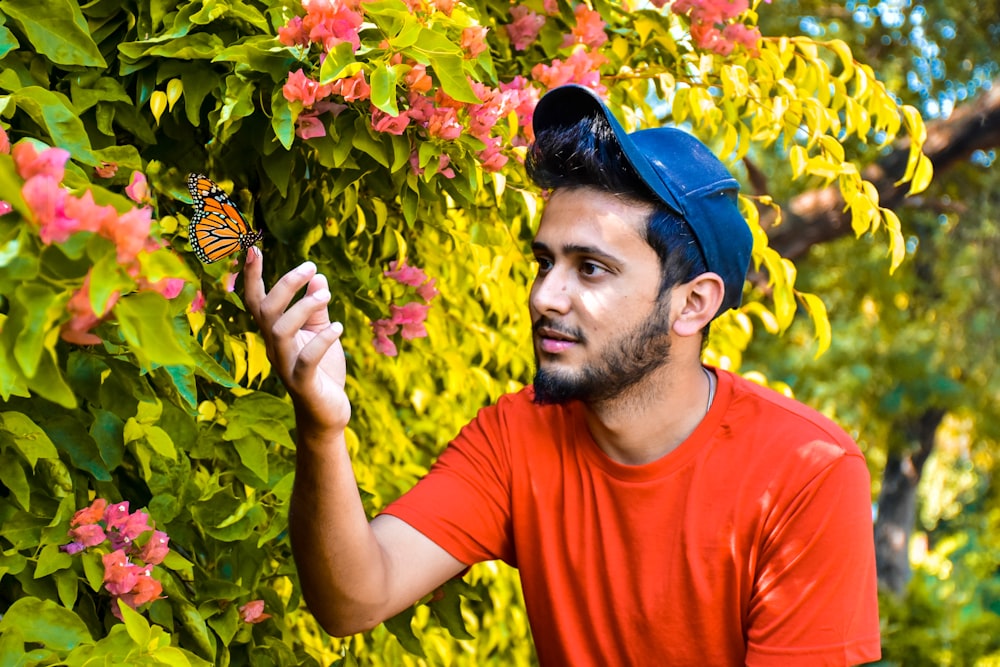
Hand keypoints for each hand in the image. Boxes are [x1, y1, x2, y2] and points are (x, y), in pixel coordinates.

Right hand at [244, 248, 350, 432]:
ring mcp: (285, 367)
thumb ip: (317, 307)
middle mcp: (274, 347)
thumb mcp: (321, 332)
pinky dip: (321, 341)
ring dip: (303, 308)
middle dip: (285, 285)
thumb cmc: (322, 371)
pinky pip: (305, 361)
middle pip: (265, 310)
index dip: (251, 275)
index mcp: (275, 333)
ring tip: (327, 295)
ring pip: (280, 331)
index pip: (255, 300)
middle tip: (311, 267)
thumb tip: (318, 277)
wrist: (327, 414)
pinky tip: (338, 327)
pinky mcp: (302, 385)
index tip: (253, 246)